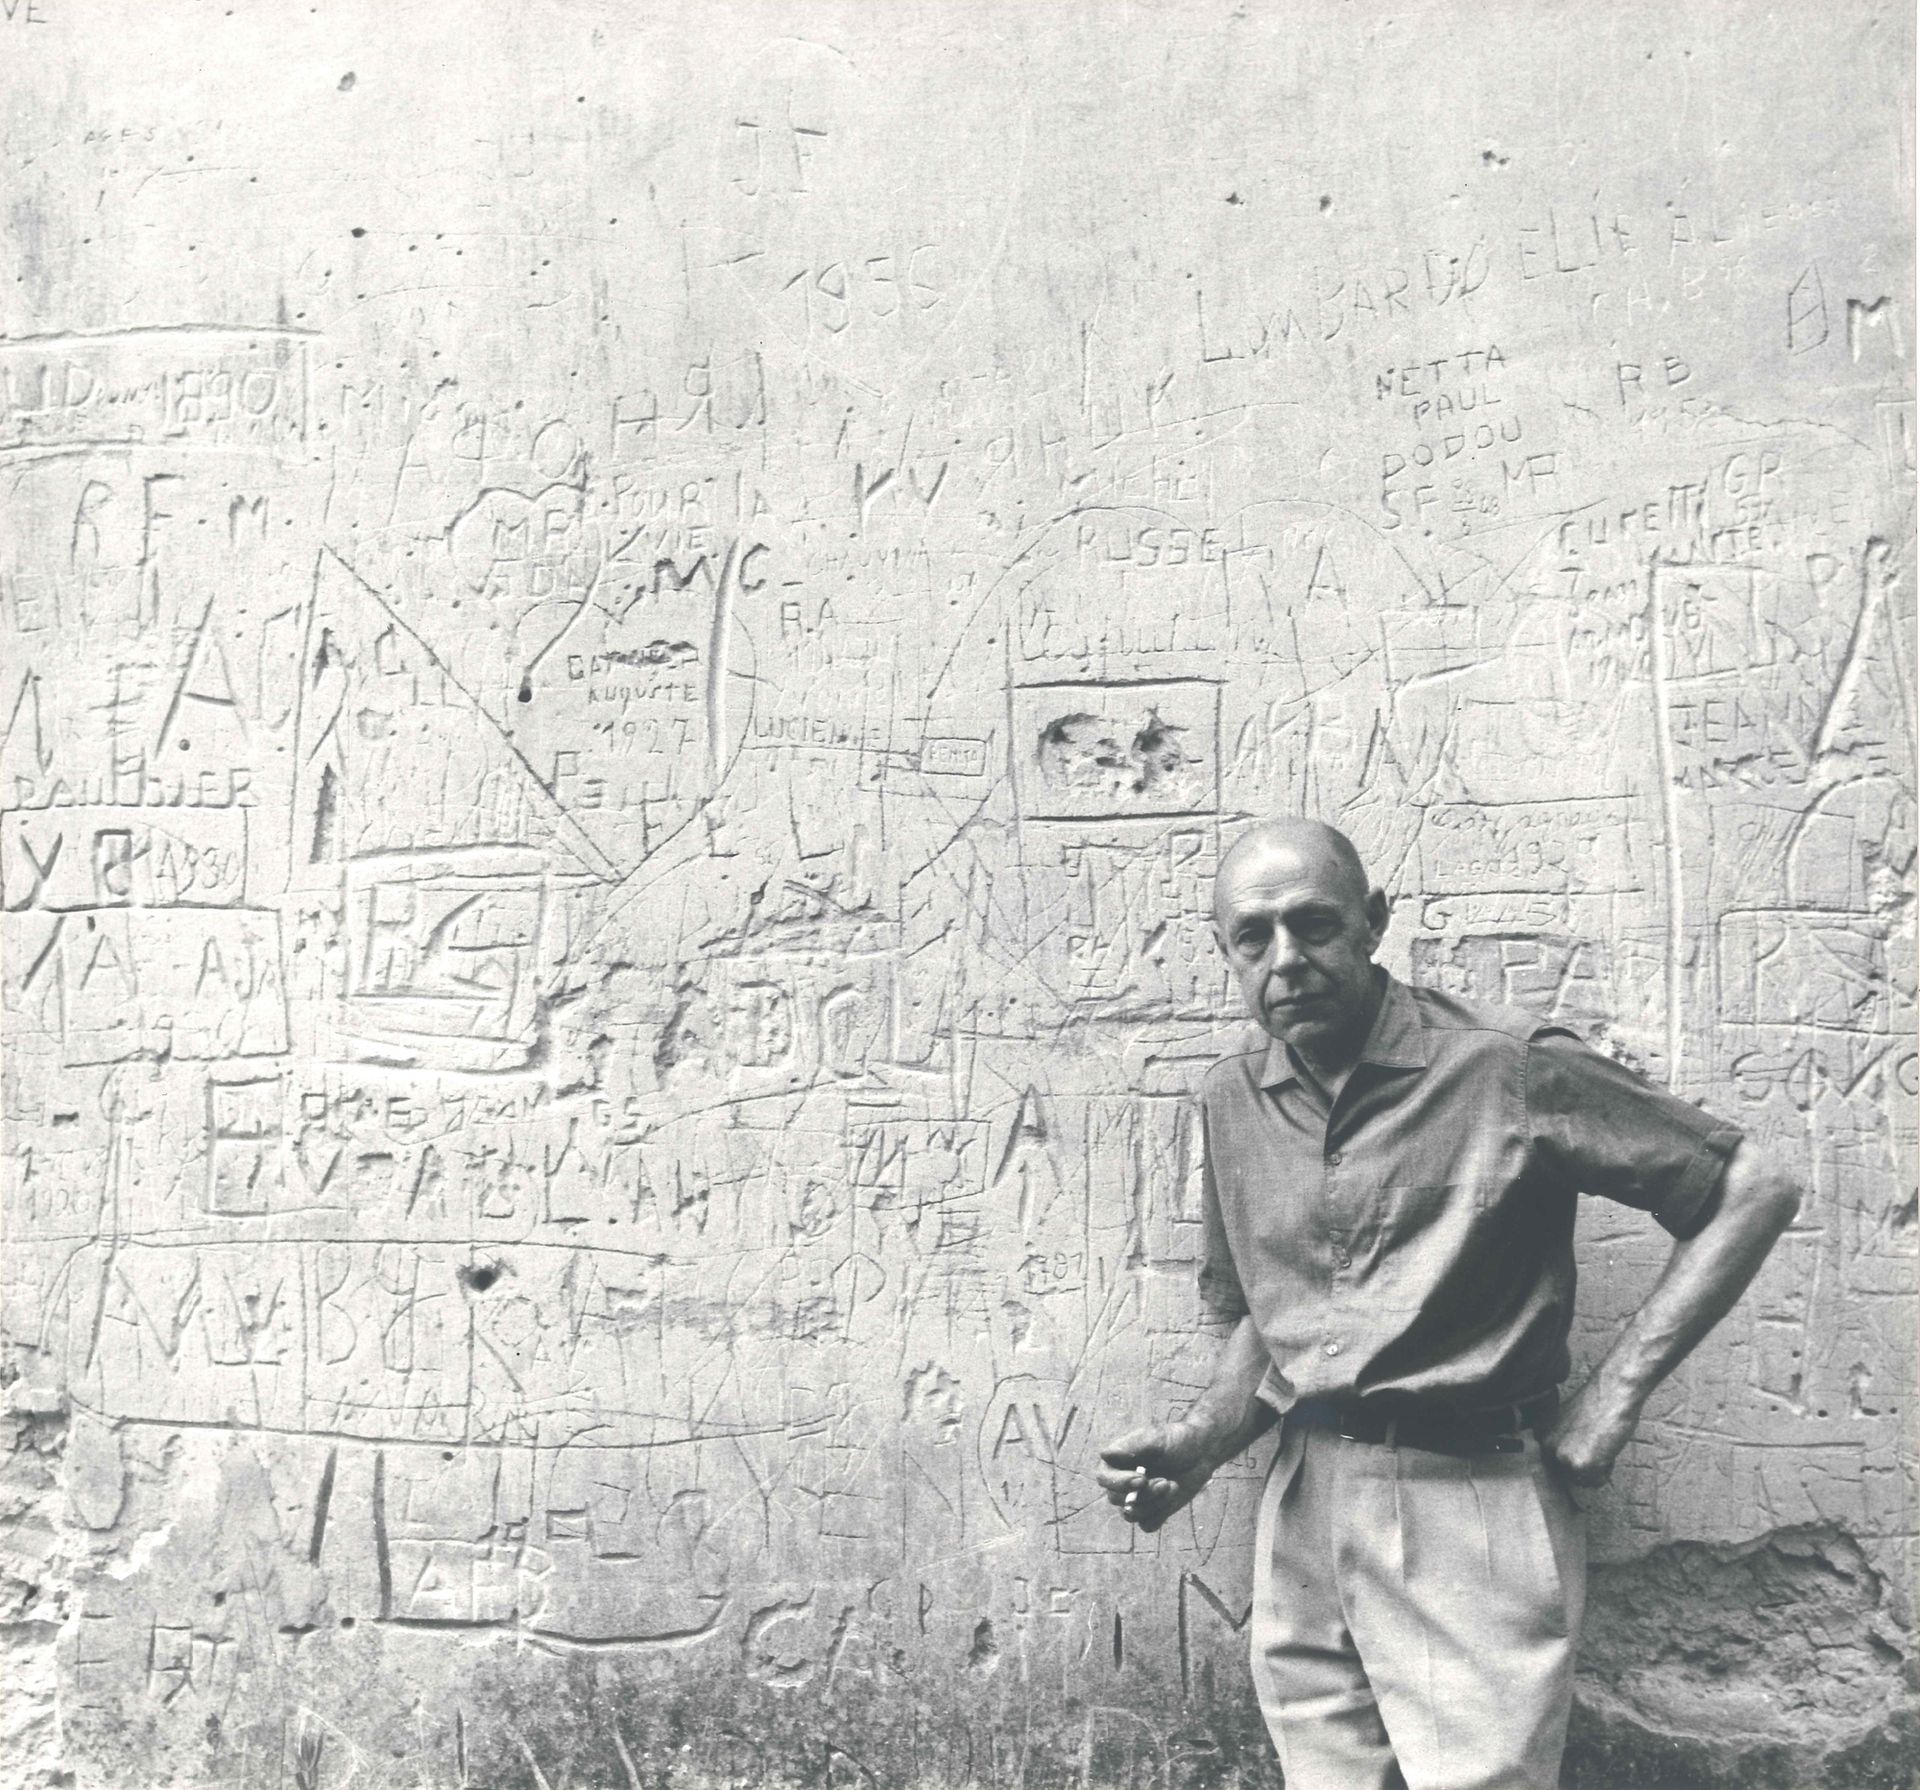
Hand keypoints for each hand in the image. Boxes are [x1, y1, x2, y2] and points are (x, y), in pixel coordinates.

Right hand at [1096, 1424, 1215, 1533]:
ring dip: (1154, 1504)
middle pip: (1117, 1499)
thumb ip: (1132, 1446)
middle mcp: (1122, 1481)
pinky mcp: (1152, 1511)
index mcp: (1117, 1461)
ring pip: (1132, 1514)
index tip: (1142, 1479)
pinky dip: (1161, 1513)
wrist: (1201, 1452)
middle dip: (1144, 1493)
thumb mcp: (1157, 1438)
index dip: (1118, 1483)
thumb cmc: (1176, 1440)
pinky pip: (1147, 1525)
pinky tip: (1173, 1495)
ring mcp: (1136, 1498)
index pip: (1104, 1478)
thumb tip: (1104, 1454)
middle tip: (1166, 1481)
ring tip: (1172, 1485)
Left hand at [1539, 1382, 1638, 1487]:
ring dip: (1597, 1467)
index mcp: (1541, 1433)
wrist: (1611, 1392)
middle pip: (1570, 1474)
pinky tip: (1606, 1447)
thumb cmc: (1596, 1404)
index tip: (1585, 1441)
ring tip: (1600, 1441)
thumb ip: (1562, 1440)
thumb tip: (1567, 1462)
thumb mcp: (1567, 1422)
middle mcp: (1546, 1445)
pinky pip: (1597, 1481)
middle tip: (1596, 1440)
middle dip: (1586, 1463)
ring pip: (1584, 1479)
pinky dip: (1606, 1469)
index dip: (1577, 1453)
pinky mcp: (1579, 1465)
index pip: (1557, 1463)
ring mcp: (1561, 1456)